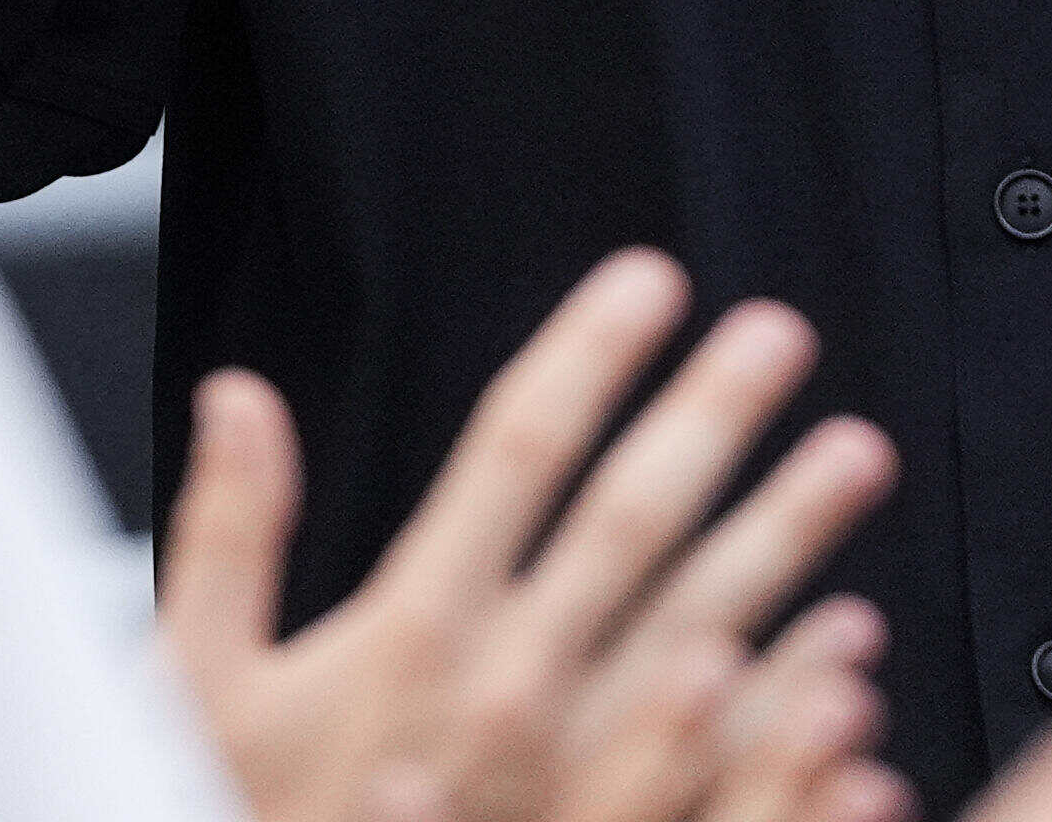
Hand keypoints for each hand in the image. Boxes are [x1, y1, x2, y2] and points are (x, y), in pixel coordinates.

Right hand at [165, 250, 905, 821]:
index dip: (589, 355)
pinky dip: (794, 700)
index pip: (518, 451)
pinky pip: (727, 762)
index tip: (651, 282)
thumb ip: (225, 534)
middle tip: (782, 335)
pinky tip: (853, 643)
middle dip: (714, 417)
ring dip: (787, 539)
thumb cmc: (240, 814)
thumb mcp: (195, 682)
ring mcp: (573, 768)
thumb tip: (237, 395)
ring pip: (705, 628)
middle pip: (634, 522)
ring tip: (856, 459)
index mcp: (415, 626)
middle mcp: (510, 686)